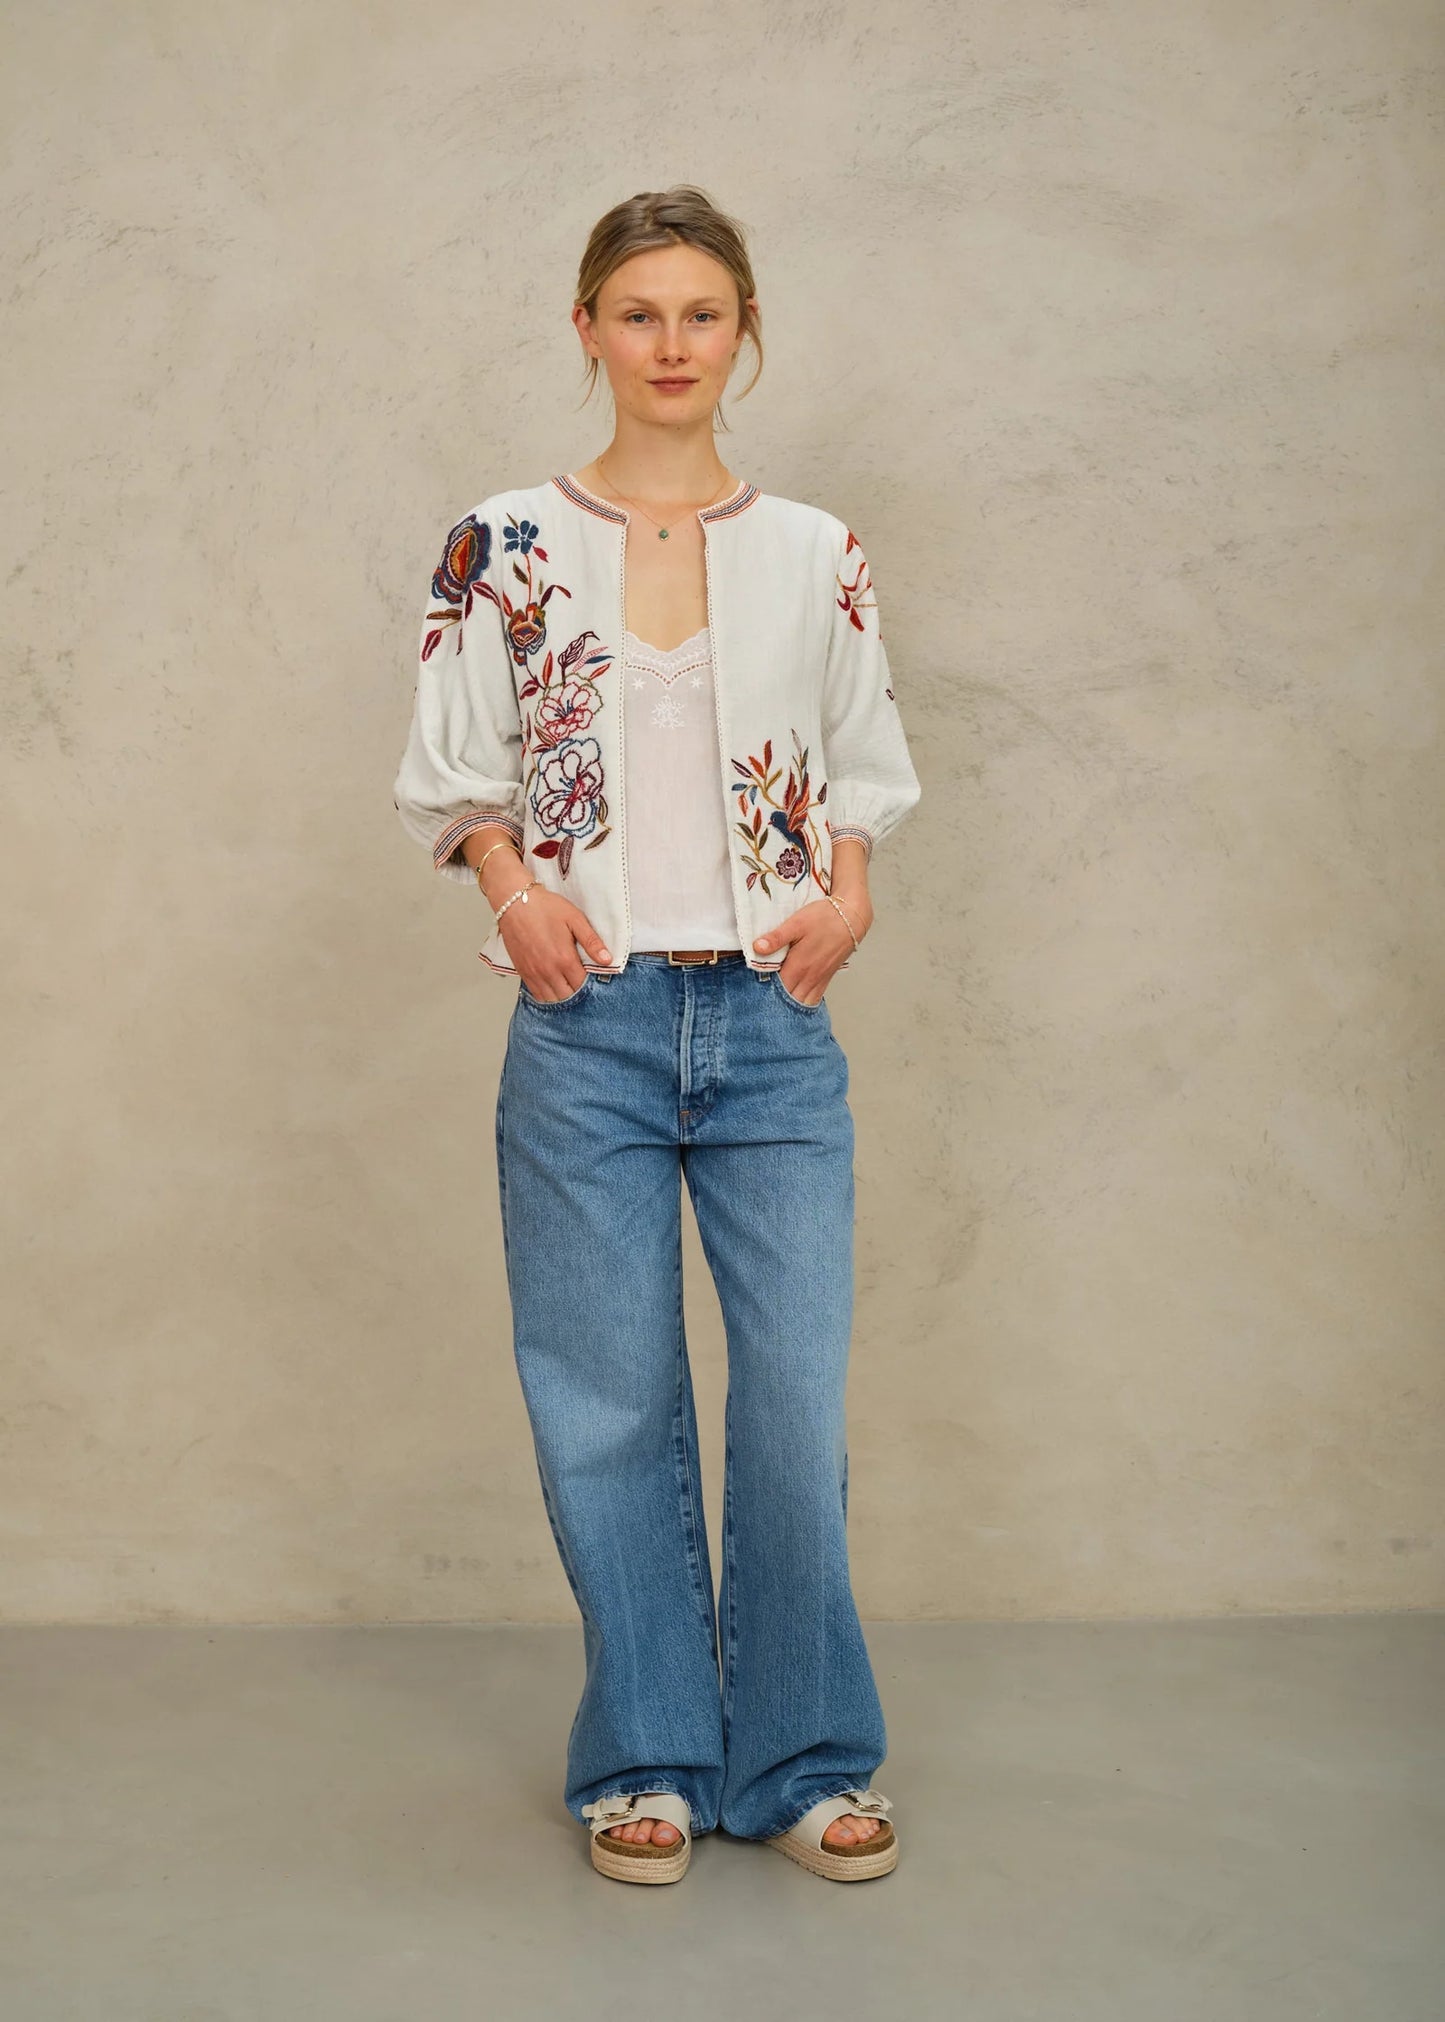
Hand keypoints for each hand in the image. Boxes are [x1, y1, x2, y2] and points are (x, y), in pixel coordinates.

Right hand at [498, 885, 612, 1001]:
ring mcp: (533, 973)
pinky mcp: (522, 972)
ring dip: (562, 996)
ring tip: (568, 985)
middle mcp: (548, 970)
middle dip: (577, 991)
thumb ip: (592, 942)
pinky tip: (553, 986)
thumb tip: (607, 959)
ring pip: (552, 999)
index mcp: (564, 959)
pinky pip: (537, 994)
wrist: (515, 902)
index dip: (590, 983)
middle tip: (581, 980)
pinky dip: (547, 995)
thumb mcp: (575, 919)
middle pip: (568, 996)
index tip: (592, 976)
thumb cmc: (544, 907)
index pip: (582, 985)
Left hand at [751, 892, 870, 1005]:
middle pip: (788, 1002)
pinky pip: (813, 999)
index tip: (751, 994)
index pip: (776, 990)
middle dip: (773, 1004)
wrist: (851, 917)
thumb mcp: (797, 923)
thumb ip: (776, 938)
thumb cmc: (824, 918)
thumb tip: (756, 947)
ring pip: (801, 1003)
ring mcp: (819, 980)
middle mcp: (809, 978)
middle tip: (759, 1002)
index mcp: (798, 966)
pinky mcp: (826, 978)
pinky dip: (802, 1004)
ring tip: (774, 1006)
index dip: (762, 994)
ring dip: (788, 1007)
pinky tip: (794, 1003)